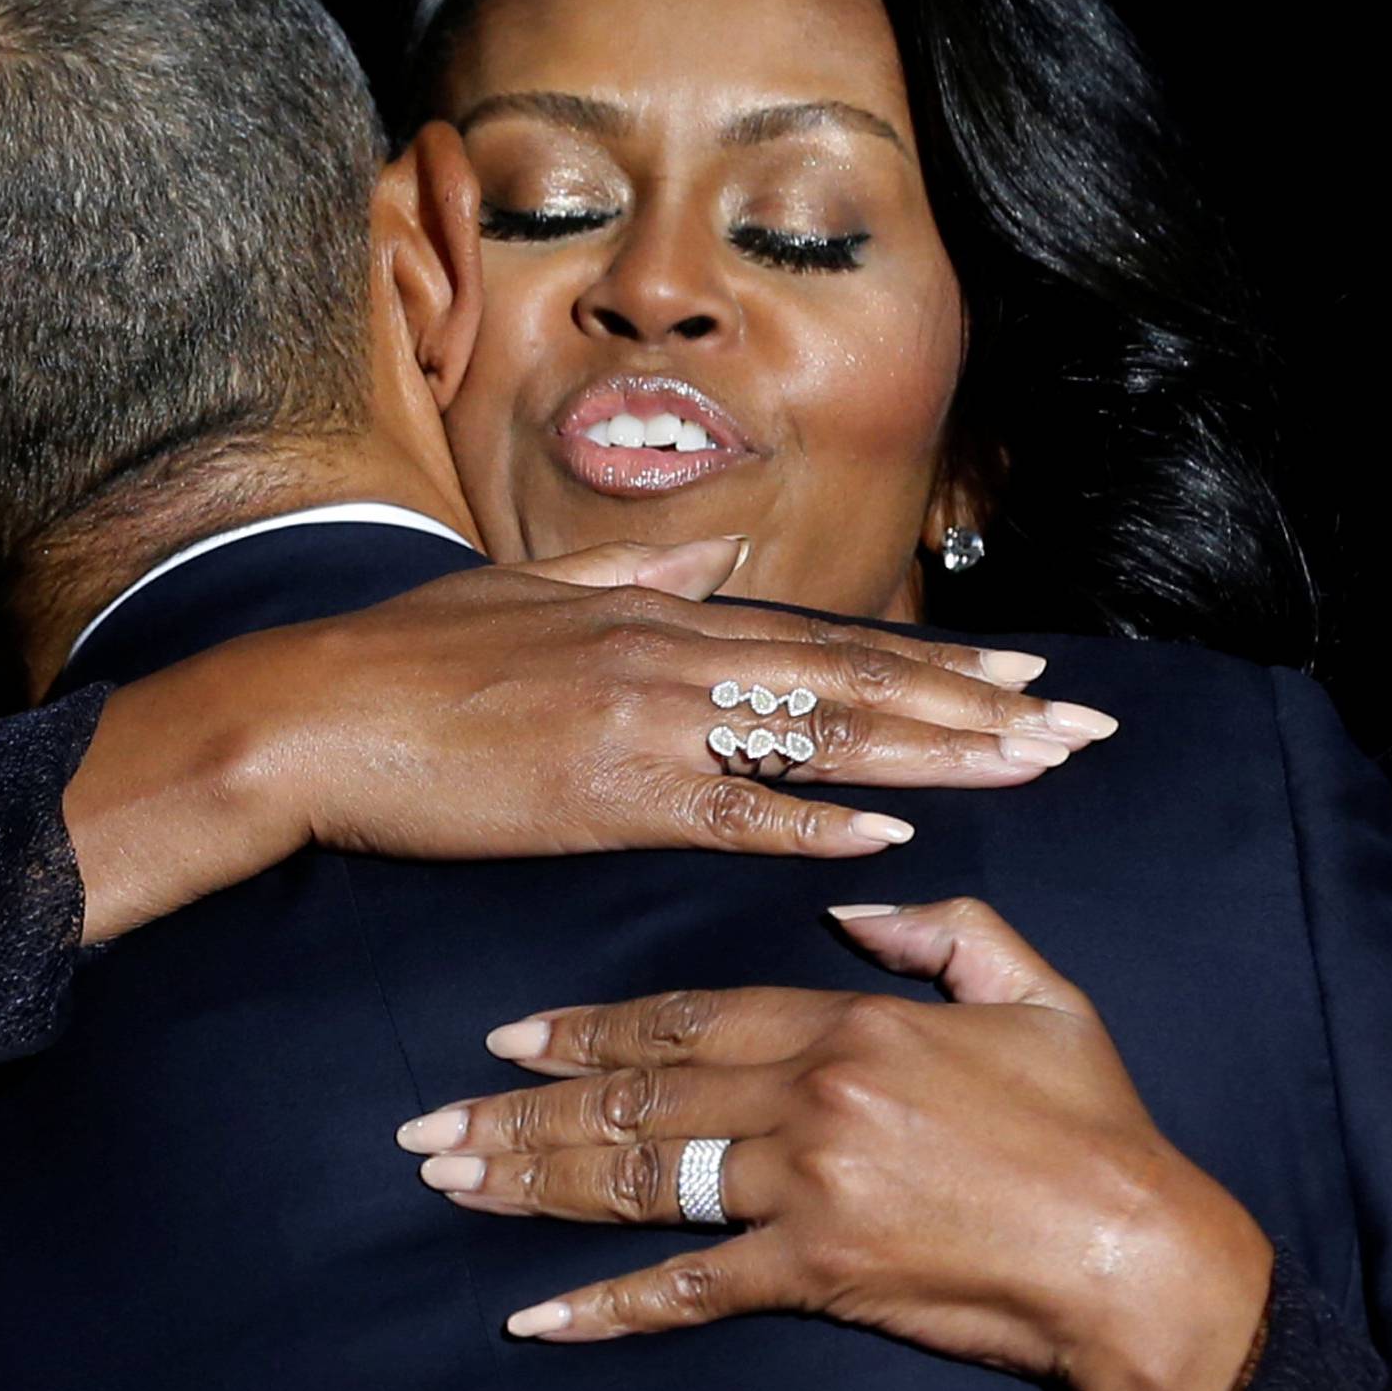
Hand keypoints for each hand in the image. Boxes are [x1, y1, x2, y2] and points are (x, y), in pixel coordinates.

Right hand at [66, 539, 1115, 940]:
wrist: (311, 712)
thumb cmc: (409, 658)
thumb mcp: (531, 592)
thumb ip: (632, 575)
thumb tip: (715, 561)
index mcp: (658, 614)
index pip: (828, 641)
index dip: (936, 661)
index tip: (1024, 672)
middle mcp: (671, 654)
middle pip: (854, 682)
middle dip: (977, 706)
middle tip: (1079, 724)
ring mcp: (644, 723)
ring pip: (817, 737)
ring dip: (933, 752)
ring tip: (1030, 765)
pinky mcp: (601, 794)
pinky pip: (730, 808)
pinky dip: (813, 817)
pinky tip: (892, 829)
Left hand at [396, 895, 1271, 1390]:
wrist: (1136, 1255)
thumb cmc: (1092, 1122)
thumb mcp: (1034, 991)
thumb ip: (941, 929)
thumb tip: (853, 903)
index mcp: (847, 1025)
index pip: (687, 1016)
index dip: (589, 1026)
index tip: (509, 1036)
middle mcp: (805, 1100)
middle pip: (636, 1097)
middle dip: (522, 1111)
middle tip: (429, 1125)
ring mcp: (803, 1192)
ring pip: (639, 1181)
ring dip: (533, 1186)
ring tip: (451, 1188)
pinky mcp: (815, 1279)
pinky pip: (690, 1291)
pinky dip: (608, 1307)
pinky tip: (536, 1317)